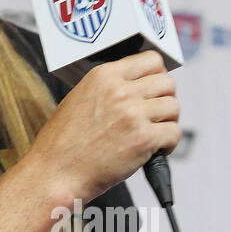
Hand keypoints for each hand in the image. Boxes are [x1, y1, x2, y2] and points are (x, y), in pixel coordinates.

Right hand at [29, 50, 180, 202]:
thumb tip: (138, 85)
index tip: (155, 87)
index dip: (157, 74)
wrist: (56, 172)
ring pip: (174, 107)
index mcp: (103, 76)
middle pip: (167, 82)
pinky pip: (174, 133)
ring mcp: (132, 113)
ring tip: (153, 133)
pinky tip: (154, 150)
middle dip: (165, 99)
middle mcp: (119, 90)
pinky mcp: (143, 138)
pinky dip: (168, 144)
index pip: (151, 59)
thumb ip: (109, 87)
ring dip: (168, 121)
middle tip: (155, 114)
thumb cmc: (63, 142)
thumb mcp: (80, 98)